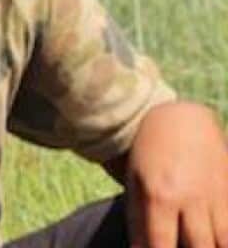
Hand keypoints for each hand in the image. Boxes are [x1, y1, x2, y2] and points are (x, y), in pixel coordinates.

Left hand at [126, 101, 227, 247]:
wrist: (181, 118)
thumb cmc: (150, 151)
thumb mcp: (135, 182)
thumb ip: (138, 219)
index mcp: (160, 196)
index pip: (160, 243)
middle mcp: (191, 199)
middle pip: (199, 247)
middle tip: (182, 246)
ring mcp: (216, 196)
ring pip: (223, 240)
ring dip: (212, 246)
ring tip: (200, 244)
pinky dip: (226, 235)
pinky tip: (217, 237)